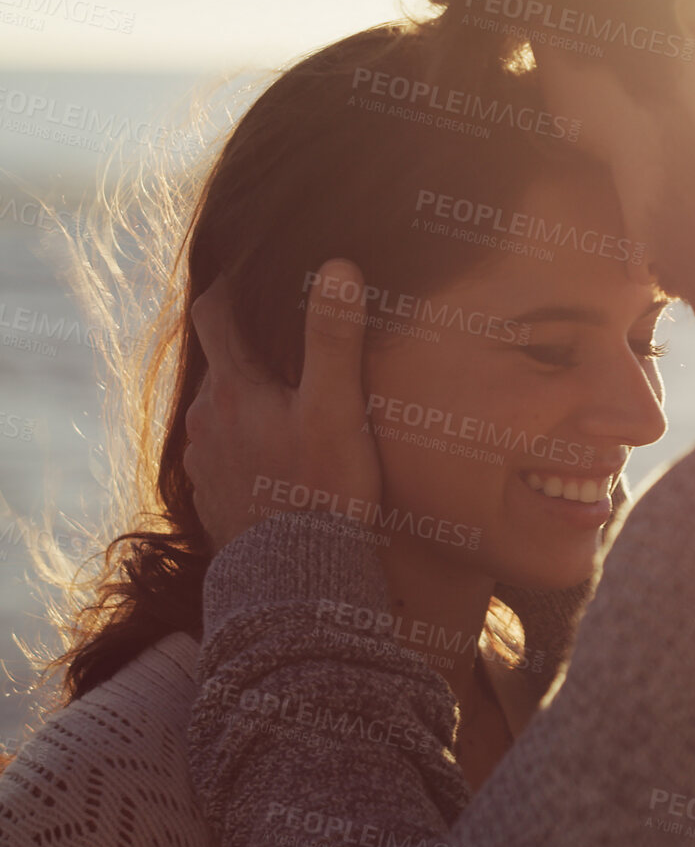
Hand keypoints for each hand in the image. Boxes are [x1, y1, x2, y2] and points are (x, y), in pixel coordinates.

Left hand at [184, 259, 381, 551]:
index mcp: (232, 388)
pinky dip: (248, 445)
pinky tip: (282, 460)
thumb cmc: (322, 489)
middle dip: (253, 352)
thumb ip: (334, 337)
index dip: (229, 288)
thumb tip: (337, 267)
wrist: (296, 579)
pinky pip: (225, 455)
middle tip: (296, 349)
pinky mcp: (213, 497)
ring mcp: (205, 462)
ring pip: (222, 411)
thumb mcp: (337, 407)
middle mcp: (205, 419)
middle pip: (222, 364)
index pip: (211, 314)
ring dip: (250, 402)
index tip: (253, 274)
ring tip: (294, 408)